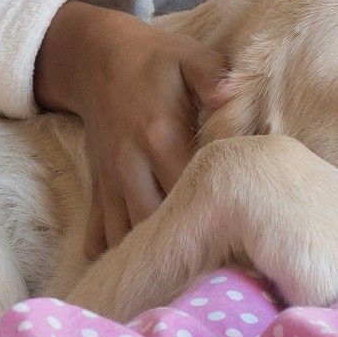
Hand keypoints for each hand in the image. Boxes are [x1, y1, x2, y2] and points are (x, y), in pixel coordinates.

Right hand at [34, 0, 233, 257]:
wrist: (95, 57)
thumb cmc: (154, 60)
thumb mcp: (187, 56)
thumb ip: (212, 75)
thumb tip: (231, 93)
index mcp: (159, 136)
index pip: (189, 189)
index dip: (214, 213)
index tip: (241, 229)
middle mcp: (130, 165)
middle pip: (155, 223)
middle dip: (184, 247)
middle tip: (219, 269)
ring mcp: (110, 180)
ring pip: (124, 236)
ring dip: (149, 257)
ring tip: (181, 280)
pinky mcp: (99, 187)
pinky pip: (98, 232)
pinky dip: (111, 256)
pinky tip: (137, 273)